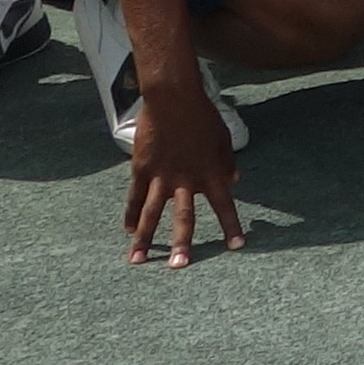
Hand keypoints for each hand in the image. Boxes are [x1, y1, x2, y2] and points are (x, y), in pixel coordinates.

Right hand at [123, 82, 245, 265]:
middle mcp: (186, 179)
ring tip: (138, 261)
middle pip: (185, 217)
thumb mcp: (222, 138)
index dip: (231, 225)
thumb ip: (226, 162)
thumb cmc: (202, 115)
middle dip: (183, 244)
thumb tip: (234, 180)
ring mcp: (161, 176)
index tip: (237, 247)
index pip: (224, 204)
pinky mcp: (141, 169)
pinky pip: (134, 197)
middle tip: (179, 267)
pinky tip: (126, 232)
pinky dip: (130, 215)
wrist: (173, 97)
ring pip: (152, 213)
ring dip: (145, 239)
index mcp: (210, 172)